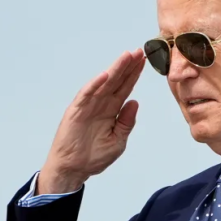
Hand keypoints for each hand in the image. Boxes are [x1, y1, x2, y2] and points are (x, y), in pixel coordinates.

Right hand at [38, 50, 145, 194]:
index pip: (125, 88)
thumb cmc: (94, 156)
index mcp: (112, 110)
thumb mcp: (119, 140)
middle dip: (128, 66)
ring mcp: (88, 106)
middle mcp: (101, 104)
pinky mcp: (76, 111)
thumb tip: (135, 102)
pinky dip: (95, 85)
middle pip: (117, 81)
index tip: (145, 61)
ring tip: (127, 56)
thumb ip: (127, 122)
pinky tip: (105, 75)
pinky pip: (86, 95)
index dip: (134, 75)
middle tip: (140, 51)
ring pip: (104, 84)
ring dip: (115, 69)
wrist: (74, 169)